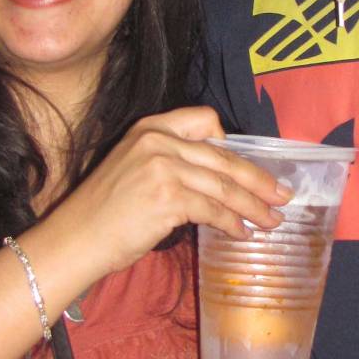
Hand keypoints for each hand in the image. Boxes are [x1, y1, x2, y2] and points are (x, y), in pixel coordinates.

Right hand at [54, 108, 290, 282]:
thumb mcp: (134, 168)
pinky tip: (241, 234)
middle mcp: (158, 141)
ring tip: (271, 222)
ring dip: (254, 207)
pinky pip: (214, 211)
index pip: (205, 119)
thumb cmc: (104, 212)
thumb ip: (171, 162)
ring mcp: (163, 168)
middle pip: (224, 158)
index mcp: (150, 127)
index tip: (248, 166)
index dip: (231, 144)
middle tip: (282, 196)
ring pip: (225, 187)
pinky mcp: (168, 198)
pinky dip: (233, 224)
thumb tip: (218, 181)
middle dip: (259, 180)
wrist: (76, 239)